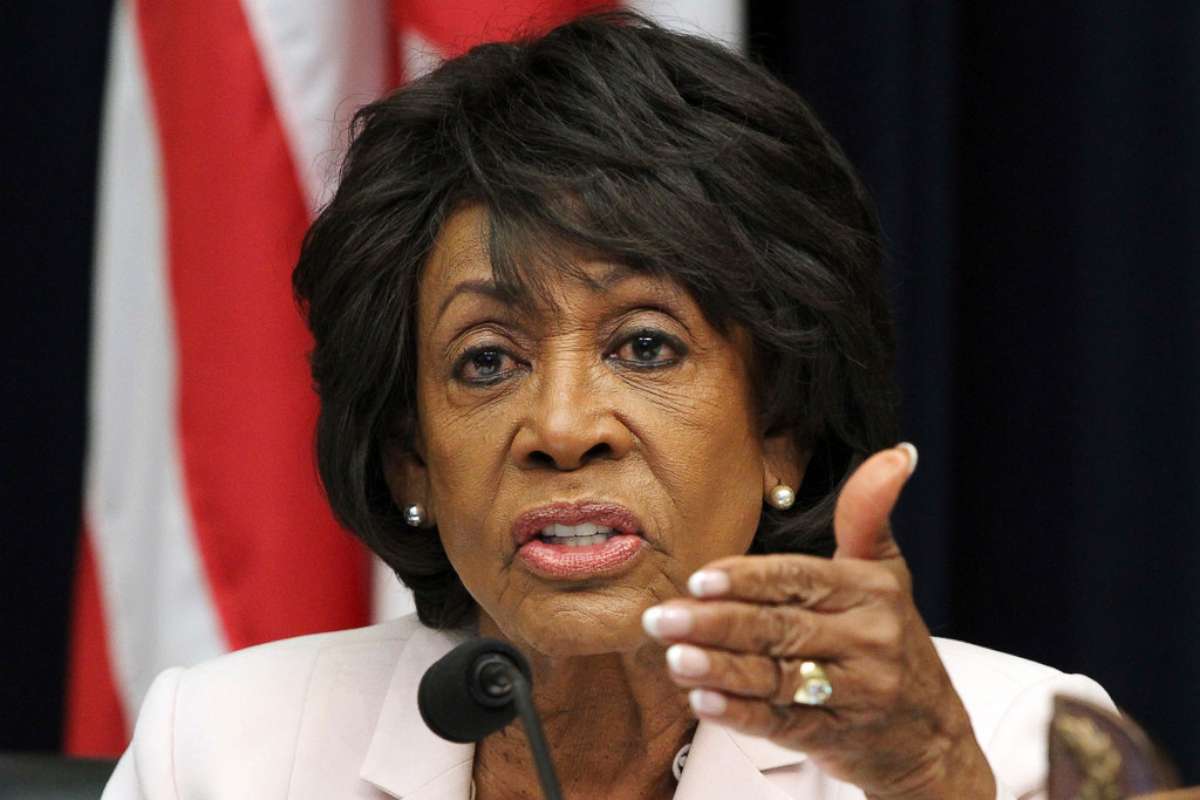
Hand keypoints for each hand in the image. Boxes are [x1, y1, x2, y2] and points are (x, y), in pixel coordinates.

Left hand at [642, 446, 995, 799]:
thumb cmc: (892, 640)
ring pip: (775, 678)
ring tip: (674, 658)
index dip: (748, 579)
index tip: (700, 578)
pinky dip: (740, 714)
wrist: (930, 735)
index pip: (800, 580)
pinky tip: (702, 702)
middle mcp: (867, 641)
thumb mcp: (886, 575)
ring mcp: (853, 693)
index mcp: (871, 593)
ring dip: (719, 669)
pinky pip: (781, 723)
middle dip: (715, 623)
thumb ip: (868, 516)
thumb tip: (896, 453)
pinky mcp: (835, 737)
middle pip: (780, 629)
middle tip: (661, 618)